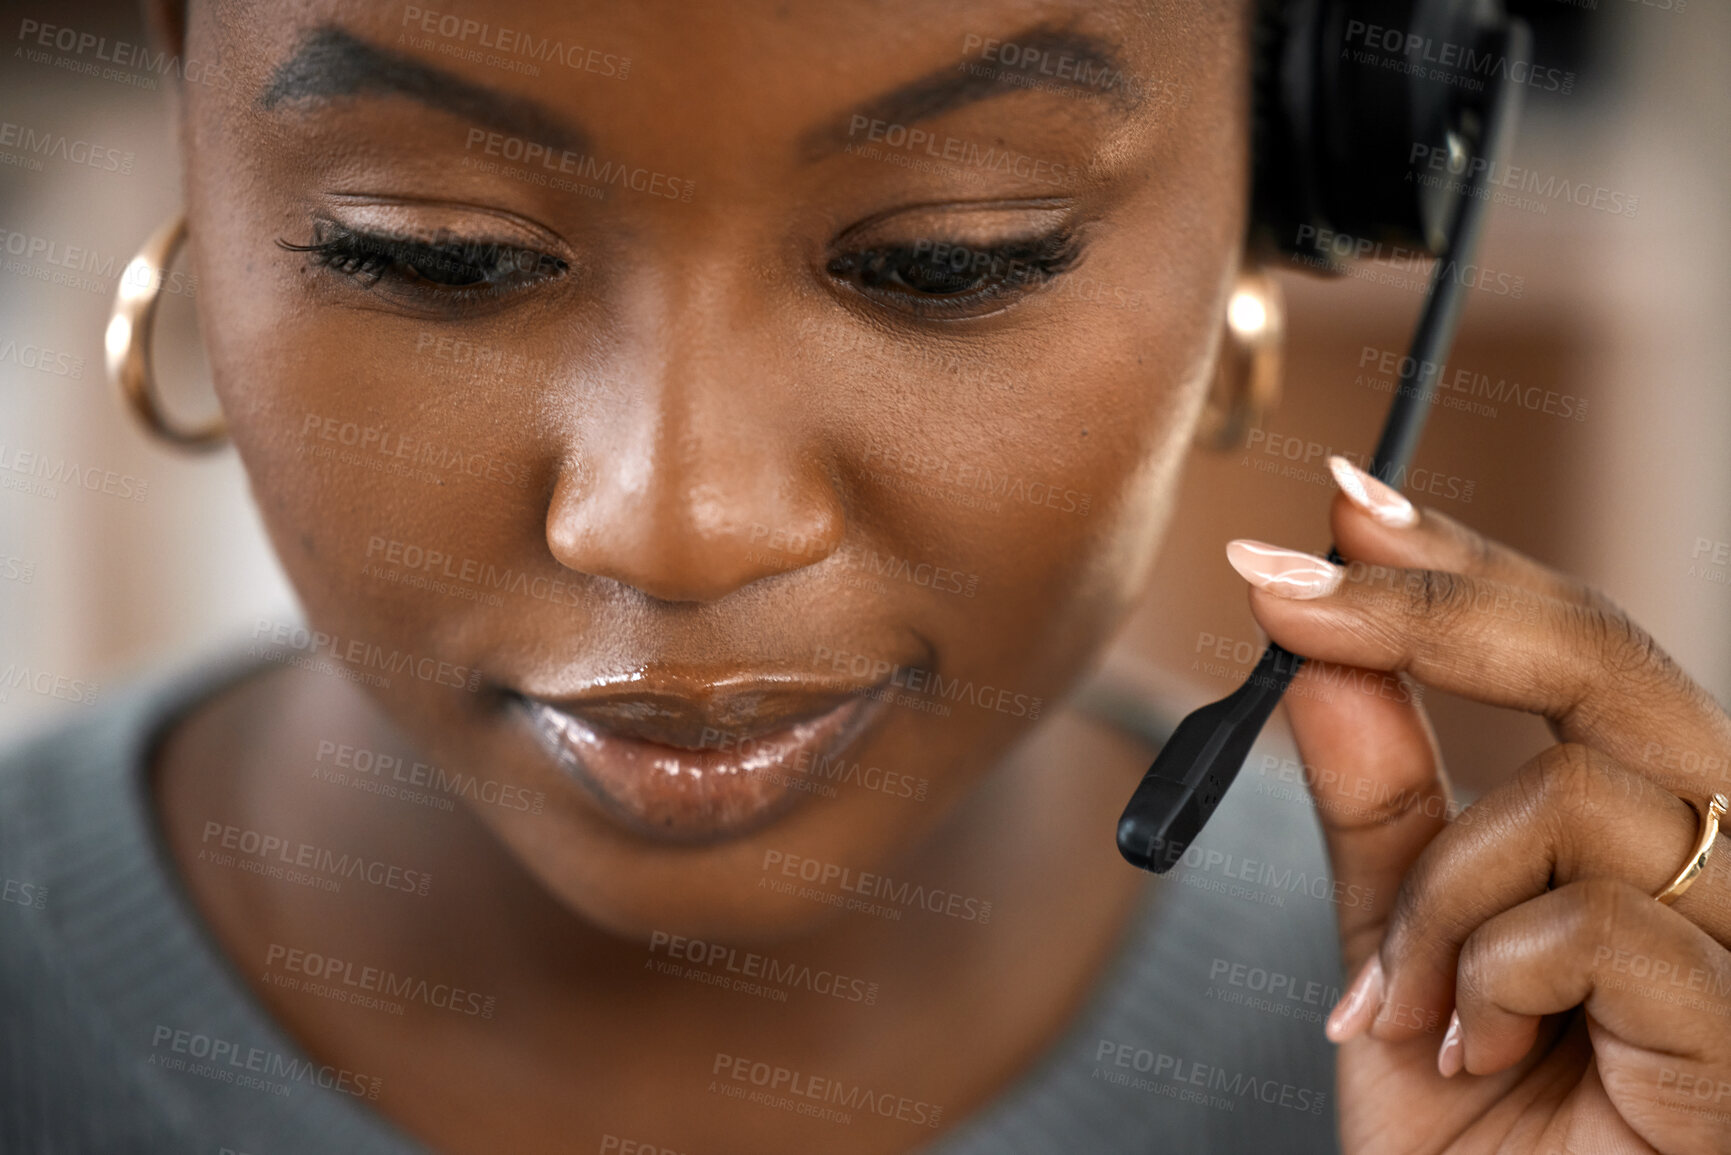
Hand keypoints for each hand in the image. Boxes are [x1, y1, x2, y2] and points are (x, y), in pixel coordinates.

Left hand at [1226, 456, 1730, 1154]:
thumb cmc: (1473, 1127)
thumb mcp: (1399, 945)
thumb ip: (1380, 811)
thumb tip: (1321, 664)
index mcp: (1643, 821)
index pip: (1573, 646)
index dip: (1461, 566)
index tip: (1341, 501)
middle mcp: (1718, 855)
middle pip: (1606, 659)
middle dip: (1430, 611)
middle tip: (1281, 596)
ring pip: (1572, 797)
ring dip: (1434, 900)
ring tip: (1401, 1007)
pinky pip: (1594, 923)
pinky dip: (1484, 980)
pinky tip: (1471, 1053)